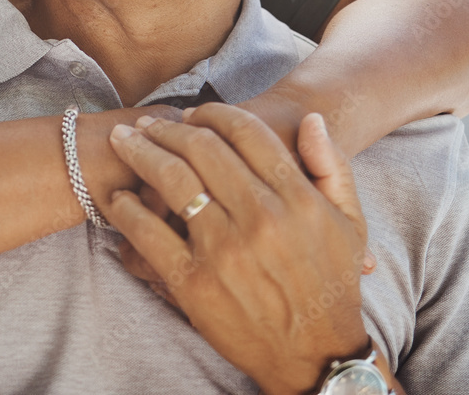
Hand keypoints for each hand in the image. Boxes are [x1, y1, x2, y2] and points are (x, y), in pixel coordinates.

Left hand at [106, 104, 369, 394]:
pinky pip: (149, 234)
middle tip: (149, 123)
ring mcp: (224, 250)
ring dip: (140, 151)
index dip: (212, 113)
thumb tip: (311, 119)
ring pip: (171, 179)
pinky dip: (127, 209)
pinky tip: (118, 196)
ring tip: (124, 140)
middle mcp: (260, 218)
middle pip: (201, 148)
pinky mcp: (194, 284)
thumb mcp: (350, 222)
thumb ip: (331, 165)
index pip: (245, 132)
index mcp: (296, 198)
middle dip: (167, 128)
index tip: (193, 113)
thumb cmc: (330, 283)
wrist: (315, 354)